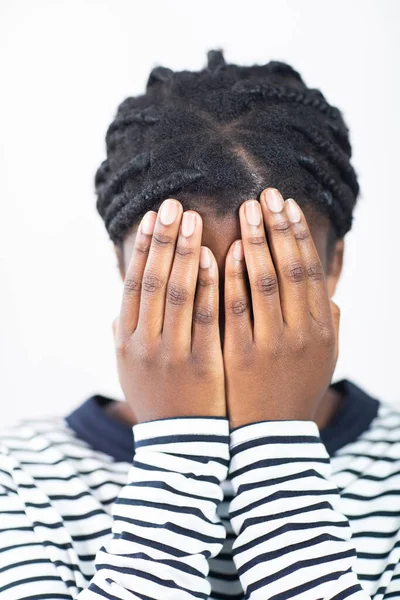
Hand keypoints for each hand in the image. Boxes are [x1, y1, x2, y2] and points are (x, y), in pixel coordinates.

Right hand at [113, 199, 224, 423]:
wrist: (180, 446)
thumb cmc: (158, 402)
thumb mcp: (130, 371)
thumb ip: (123, 338)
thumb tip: (117, 310)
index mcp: (127, 340)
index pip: (133, 285)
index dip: (142, 249)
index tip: (152, 218)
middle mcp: (144, 342)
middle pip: (153, 281)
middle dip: (162, 240)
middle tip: (173, 205)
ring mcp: (171, 352)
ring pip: (176, 292)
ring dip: (184, 252)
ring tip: (193, 219)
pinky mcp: (201, 362)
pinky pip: (205, 316)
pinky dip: (208, 284)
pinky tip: (216, 256)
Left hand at [223, 188, 339, 428]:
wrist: (270, 439)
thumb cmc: (295, 392)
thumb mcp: (323, 360)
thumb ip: (328, 325)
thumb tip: (329, 295)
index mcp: (320, 328)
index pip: (308, 270)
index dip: (298, 234)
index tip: (286, 204)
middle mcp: (300, 332)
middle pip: (289, 268)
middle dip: (278, 227)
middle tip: (265, 193)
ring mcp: (270, 344)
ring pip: (263, 283)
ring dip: (256, 242)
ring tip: (246, 210)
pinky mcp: (239, 356)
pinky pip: (234, 310)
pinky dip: (231, 278)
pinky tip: (225, 250)